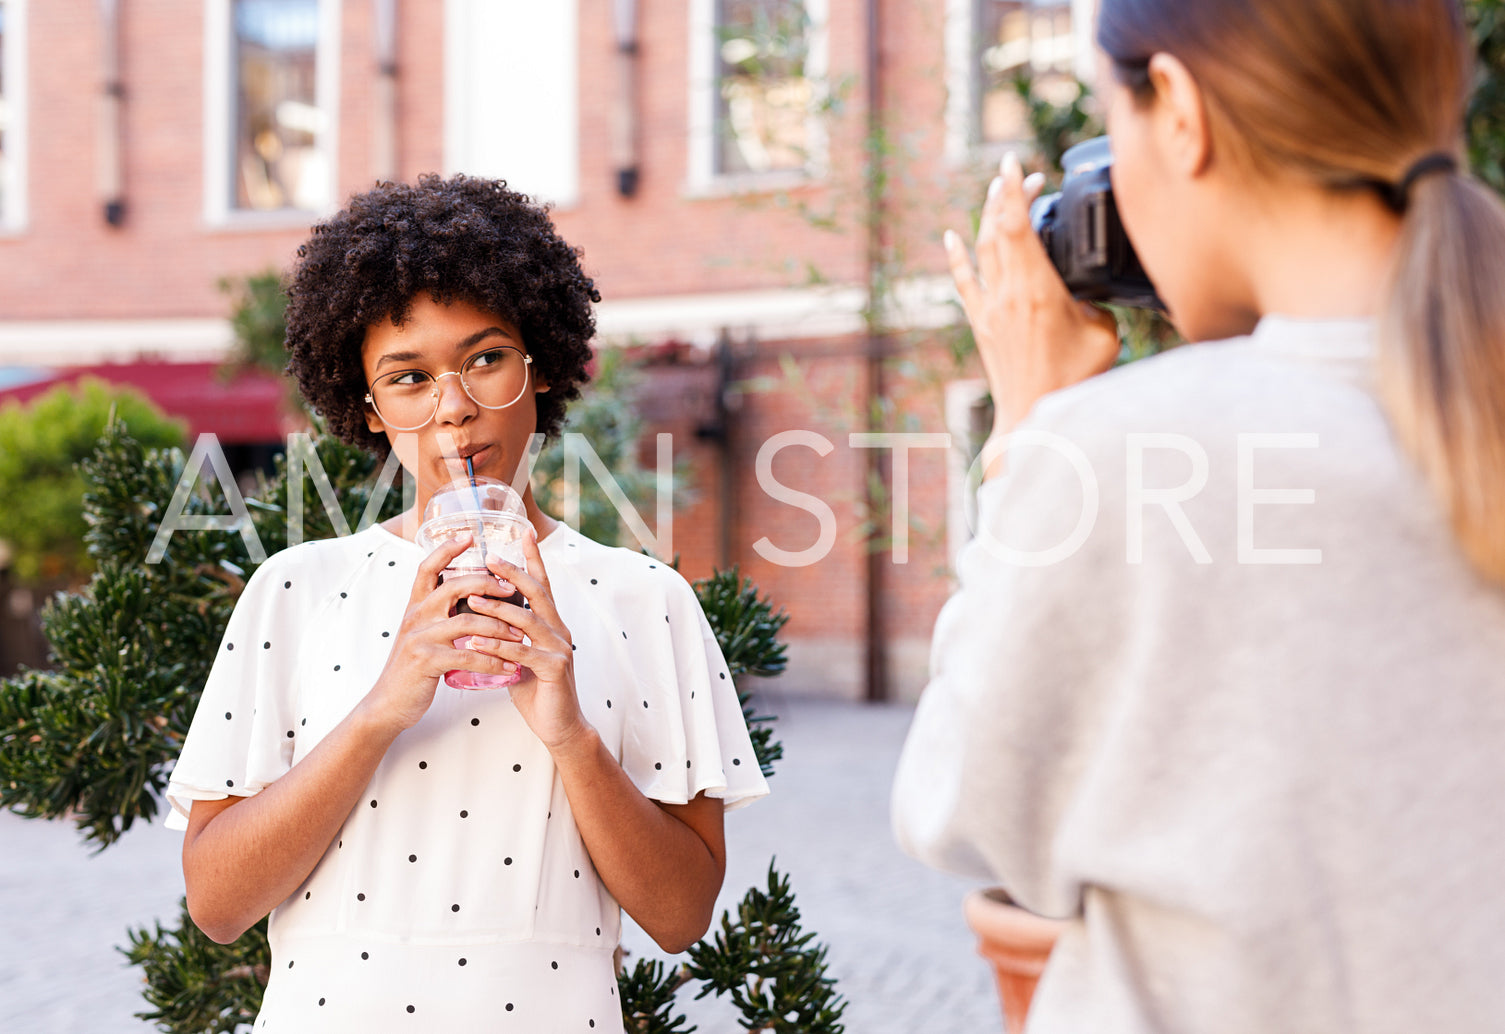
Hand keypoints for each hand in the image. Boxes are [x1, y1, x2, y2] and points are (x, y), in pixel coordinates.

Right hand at [361, 531, 521, 732]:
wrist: (388, 703)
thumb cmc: (413, 668)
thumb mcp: (422, 634)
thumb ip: (440, 615)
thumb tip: (470, 598)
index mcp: (415, 606)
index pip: (427, 568)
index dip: (446, 549)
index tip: (468, 535)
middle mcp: (415, 616)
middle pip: (454, 586)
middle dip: (488, 584)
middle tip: (512, 589)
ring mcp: (420, 638)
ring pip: (467, 621)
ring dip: (499, 627)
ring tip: (521, 635)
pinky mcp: (427, 661)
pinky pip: (467, 654)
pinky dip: (493, 660)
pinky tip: (510, 666)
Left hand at [463, 529, 589, 752]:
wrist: (560, 726)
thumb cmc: (537, 690)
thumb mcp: (519, 656)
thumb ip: (508, 636)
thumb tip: (480, 619)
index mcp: (551, 624)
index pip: (541, 585)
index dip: (532, 559)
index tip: (522, 533)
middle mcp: (559, 630)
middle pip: (537, 593)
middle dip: (512, 572)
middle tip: (488, 557)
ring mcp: (559, 649)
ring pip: (528, 620)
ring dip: (498, 608)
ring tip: (472, 599)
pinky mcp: (555, 669)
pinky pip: (523, 652)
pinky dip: (498, 645)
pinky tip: (476, 641)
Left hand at [946, 152, 1119, 436]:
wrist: (1032, 415)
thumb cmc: (1072, 380)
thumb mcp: (1103, 335)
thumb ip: (1095, 306)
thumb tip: (1088, 295)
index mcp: (1037, 289)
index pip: (1018, 226)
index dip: (1013, 191)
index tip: (1014, 164)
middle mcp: (1007, 292)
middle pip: (999, 229)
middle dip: (1006, 195)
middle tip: (1020, 174)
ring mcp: (990, 308)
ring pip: (982, 250)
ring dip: (987, 216)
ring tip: (994, 191)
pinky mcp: (981, 325)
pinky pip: (964, 282)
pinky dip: (958, 256)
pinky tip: (952, 236)